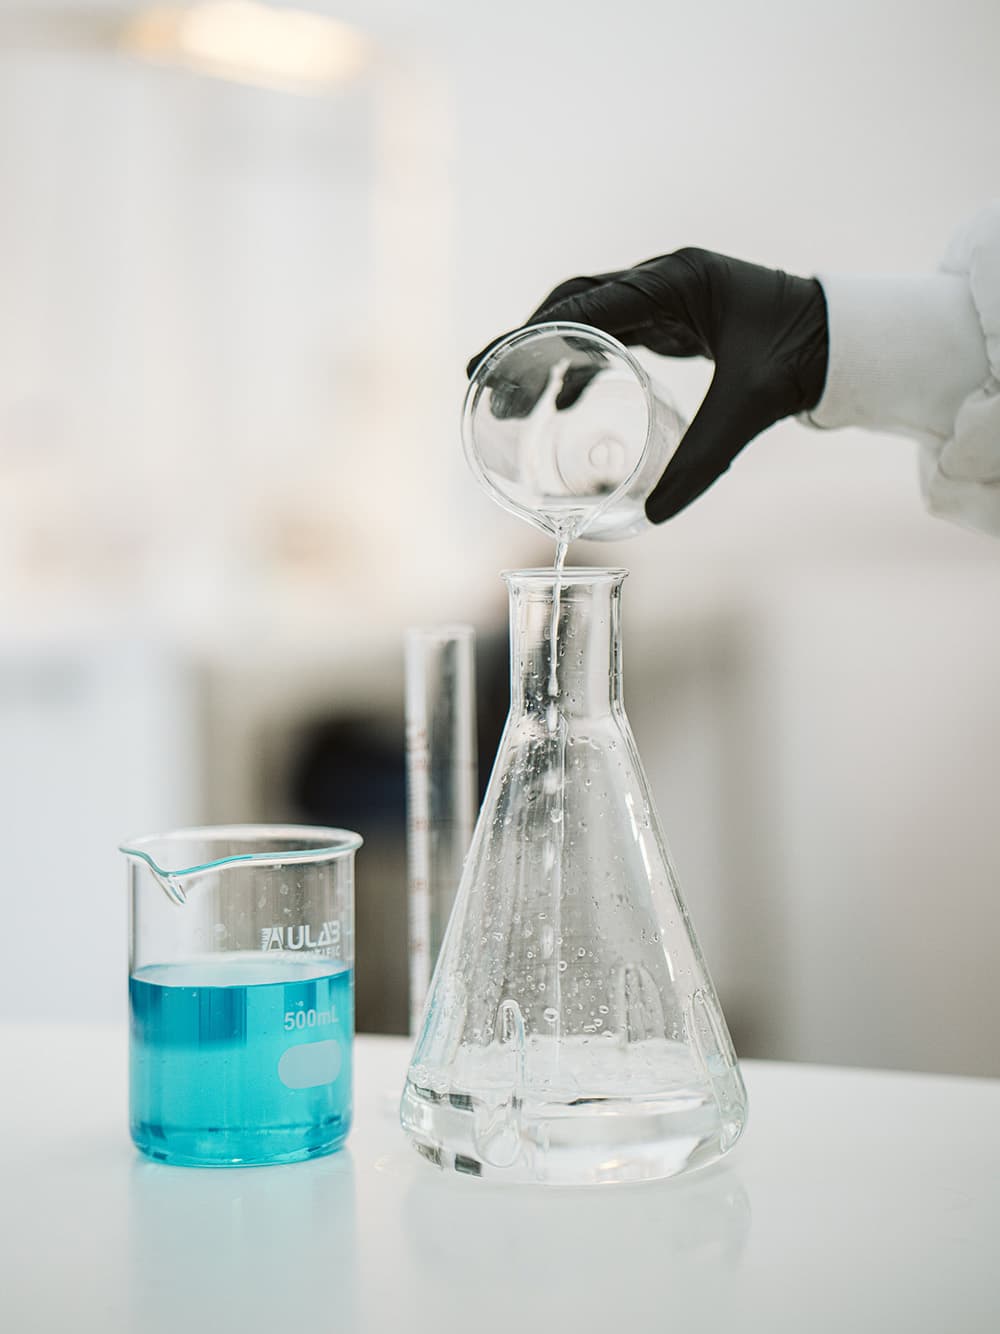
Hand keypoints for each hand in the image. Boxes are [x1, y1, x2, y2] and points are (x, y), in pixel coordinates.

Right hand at [468, 248, 828, 522]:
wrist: (841, 336)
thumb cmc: (802, 356)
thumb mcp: (749, 408)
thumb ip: (703, 460)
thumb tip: (655, 517)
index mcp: (675, 282)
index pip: (586, 304)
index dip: (530, 334)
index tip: (488, 363)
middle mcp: (664, 278)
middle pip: (573, 302)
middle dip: (525, 342)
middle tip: (483, 382)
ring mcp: (667, 294)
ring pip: (588, 315)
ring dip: (548, 351)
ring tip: (512, 397)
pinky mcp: (674, 316)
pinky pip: (612, 331)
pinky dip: (583, 361)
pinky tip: (565, 398)